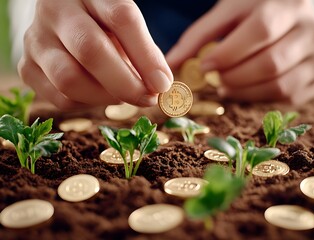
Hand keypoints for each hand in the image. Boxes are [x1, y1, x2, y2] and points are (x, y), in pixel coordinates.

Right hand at [18, 0, 172, 109]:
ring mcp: (36, 39)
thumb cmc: (104, 27)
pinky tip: (98, 95)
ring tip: (122, 95)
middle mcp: (56, 11)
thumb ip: (144, 53)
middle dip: (125, 84)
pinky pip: (59, 97)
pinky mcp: (27, 67)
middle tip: (147, 99)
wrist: (65, 21)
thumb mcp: (126, 29)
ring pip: (69, 79)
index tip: (162, 85)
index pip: (121, 18)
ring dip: (105, 97)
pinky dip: (86, 103)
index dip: (145, 57)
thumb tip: (159, 86)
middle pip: (90, 50)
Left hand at [166, 0, 313, 104]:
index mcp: (286, 6)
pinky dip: (259, 98)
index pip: (259, 32)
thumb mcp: (229, 12)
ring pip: (280, 85)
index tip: (205, 65)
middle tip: (215, 78)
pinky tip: (244, 89)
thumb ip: (200, 35)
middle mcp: (308, 30)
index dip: (228, 54)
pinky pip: (287, 96)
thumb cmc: (255, 10)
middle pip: (270, 63)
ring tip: (225, 86)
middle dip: (234, 77)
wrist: (292, 12)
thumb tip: (171, 64)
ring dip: (244, 92)